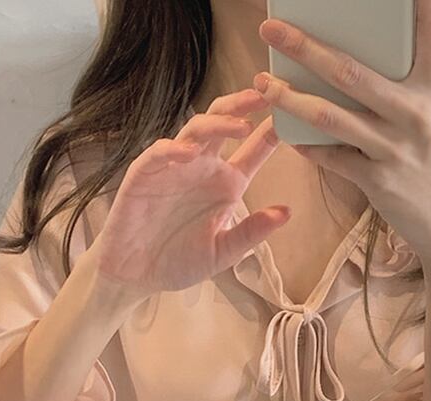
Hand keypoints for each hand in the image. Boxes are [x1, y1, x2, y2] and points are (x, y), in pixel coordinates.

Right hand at [90, 89, 288, 295]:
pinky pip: (159, 153)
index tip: (293, 115)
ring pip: (196, 130)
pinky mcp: (144, 174)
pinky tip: (188, 152)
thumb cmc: (179, 262)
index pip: (253, 151)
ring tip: (240, 125)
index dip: (270, 133)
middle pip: (225, 124)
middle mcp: (203, 168)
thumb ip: (251, 232)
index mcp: (226, 184)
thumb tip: (286, 213)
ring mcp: (174, 167)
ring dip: (217, 123)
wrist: (137, 275)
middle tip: (267, 95)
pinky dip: (172, 148)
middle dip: (244, 106)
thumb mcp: (223, 253)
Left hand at [255, 0, 430, 271]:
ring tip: (263, 84)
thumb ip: (413, 84)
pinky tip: (288, 135)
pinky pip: (332, 158)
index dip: (419, 0)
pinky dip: (307, 146)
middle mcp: (416, 113)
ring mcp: (395, 148)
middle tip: (272, 30)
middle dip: (306, 48)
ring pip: (330, 116)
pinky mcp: (378, 181)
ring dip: (290, 99)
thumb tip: (365, 58)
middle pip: (351, 72)